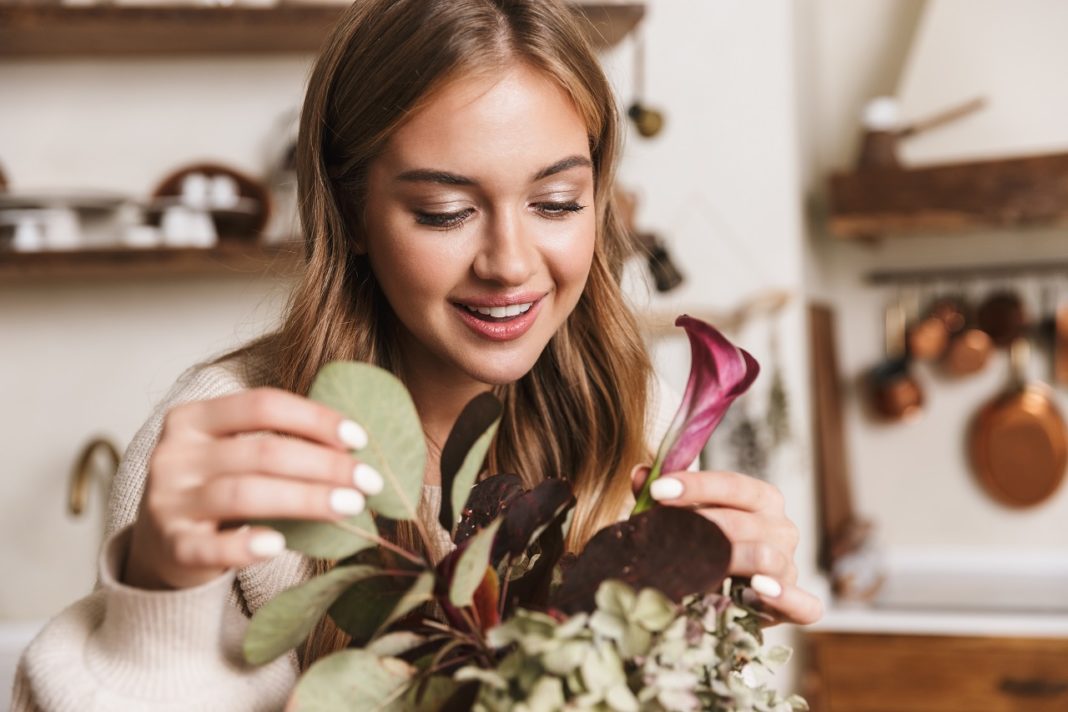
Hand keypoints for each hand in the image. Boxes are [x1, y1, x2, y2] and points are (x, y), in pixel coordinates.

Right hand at [124, 388, 383, 590]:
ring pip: (244, 494)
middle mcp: (175, 455)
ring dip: (306, 499)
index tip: (359, 439)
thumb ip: (278, 442)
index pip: (262, 405)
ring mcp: (168, 502)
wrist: (160, 543)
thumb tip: (356, 448)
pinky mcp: (172, 547)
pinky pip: (212, 547)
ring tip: (350, 506)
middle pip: (261, 451)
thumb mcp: (233, 452)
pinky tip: (281, 545)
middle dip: (324, 465)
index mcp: (193, 418)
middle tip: (370, 481)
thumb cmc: (216, 487)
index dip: (315, 419)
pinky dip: (247, 545)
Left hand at [631, 466, 822, 625]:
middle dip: (701, 526)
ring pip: (767, 557)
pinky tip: (758, 590)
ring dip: (730, 560)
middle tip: (663, 533)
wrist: (726, 595)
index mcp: (760, 498)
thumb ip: (662, 497)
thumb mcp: (683, 518)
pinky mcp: (798, 604)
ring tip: (698, 564)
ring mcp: (791, 565)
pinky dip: (786, 597)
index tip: (658, 490)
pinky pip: (805, 604)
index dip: (695, 484)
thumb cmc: (705, 546)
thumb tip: (639, 473)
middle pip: (743, 522)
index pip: (732, 484)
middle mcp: (781, 528)